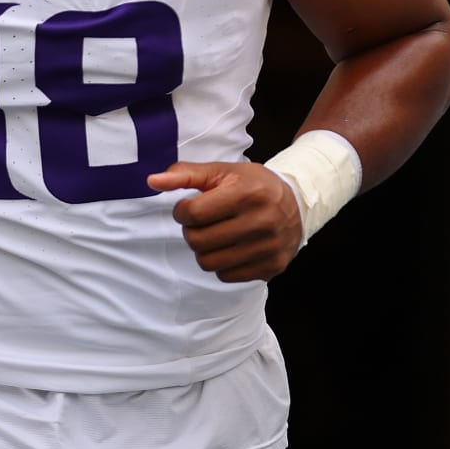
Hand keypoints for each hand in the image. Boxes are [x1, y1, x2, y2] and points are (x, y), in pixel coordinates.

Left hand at [146, 160, 303, 282]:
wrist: (297, 204)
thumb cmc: (252, 185)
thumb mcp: (222, 172)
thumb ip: (185, 174)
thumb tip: (151, 181)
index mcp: (246, 194)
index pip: (193, 213)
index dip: (182, 211)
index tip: (189, 208)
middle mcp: (260, 222)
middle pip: (198, 241)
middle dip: (191, 231)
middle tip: (201, 223)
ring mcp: (268, 248)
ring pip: (208, 262)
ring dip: (204, 249)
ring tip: (215, 235)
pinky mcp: (271, 267)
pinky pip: (226, 276)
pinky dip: (221, 263)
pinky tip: (231, 247)